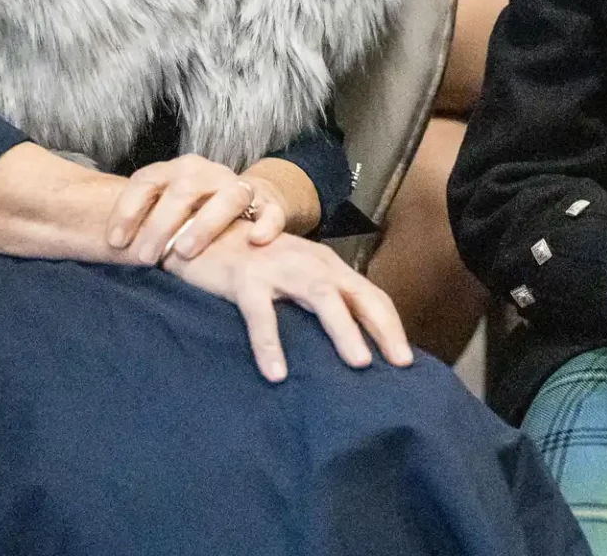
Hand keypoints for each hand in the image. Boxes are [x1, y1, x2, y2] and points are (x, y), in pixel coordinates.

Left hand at [107, 154, 287, 264]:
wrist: (248, 201)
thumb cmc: (194, 213)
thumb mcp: (166, 211)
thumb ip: (143, 222)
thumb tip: (104, 247)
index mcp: (177, 170)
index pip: (146, 180)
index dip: (127, 211)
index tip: (115, 243)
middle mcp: (207, 173)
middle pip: (183, 189)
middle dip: (161, 224)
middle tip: (144, 258)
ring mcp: (238, 186)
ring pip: (226, 197)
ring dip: (204, 224)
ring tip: (185, 251)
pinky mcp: (268, 204)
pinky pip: (270, 211)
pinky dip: (265, 224)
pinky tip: (254, 240)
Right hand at [169, 228, 414, 381]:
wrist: (200, 233)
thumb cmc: (252, 264)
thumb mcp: (293, 278)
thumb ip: (318, 301)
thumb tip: (348, 345)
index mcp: (324, 265)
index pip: (368, 294)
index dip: (389, 325)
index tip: (406, 360)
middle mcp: (308, 262)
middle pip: (354, 293)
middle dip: (381, 327)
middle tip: (400, 362)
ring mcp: (277, 267)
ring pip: (319, 295)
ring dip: (342, 329)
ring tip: (359, 363)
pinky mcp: (244, 278)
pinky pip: (261, 313)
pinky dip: (270, 343)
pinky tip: (277, 373)